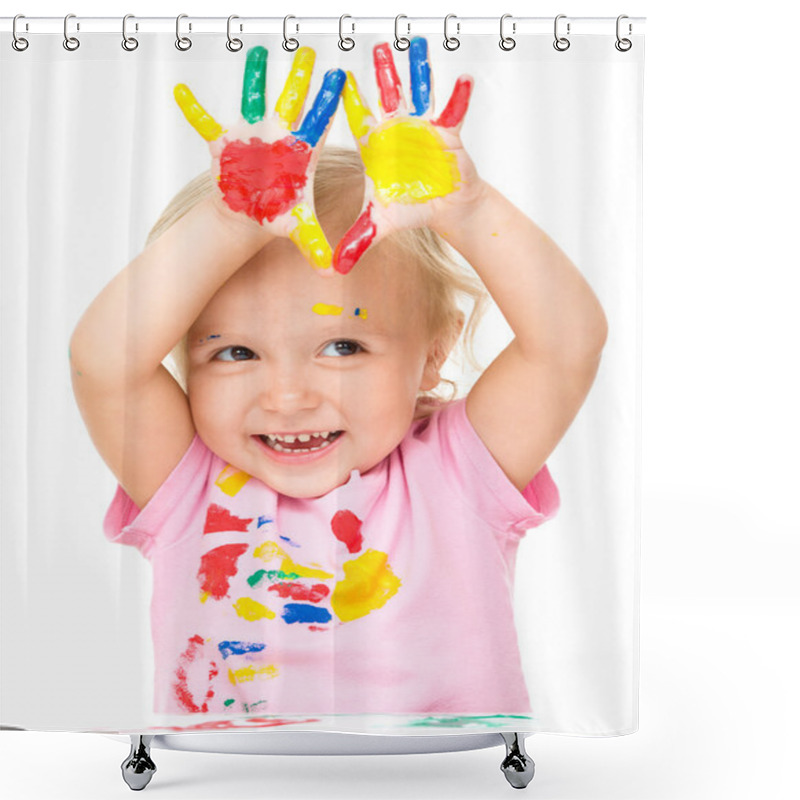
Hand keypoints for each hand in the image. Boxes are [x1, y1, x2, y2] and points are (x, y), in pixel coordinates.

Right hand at [174, 47, 344, 270]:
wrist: (247, 212)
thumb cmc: (275, 214)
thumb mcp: (297, 228)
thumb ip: (316, 245)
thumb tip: (333, 273)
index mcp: (299, 152)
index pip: (318, 122)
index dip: (328, 102)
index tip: (340, 77)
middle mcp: (277, 136)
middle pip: (291, 100)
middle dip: (300, 77)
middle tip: (310, 50)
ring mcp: (250, 135)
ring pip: (253, 99)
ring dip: (254, 76)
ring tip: (257, 52)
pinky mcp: (223, 142)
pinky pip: (204, 123)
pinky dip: (191, 110)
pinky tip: (179, 92)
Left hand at [334, 37, 477, 273]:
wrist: (445, 209)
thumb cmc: (412, 209)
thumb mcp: (381, 223)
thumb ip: (356, 240)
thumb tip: (334, 268)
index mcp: (376, 144)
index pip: (359, 117)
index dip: (348, 99)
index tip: (336, 77)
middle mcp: (398, 129)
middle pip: (388, 94)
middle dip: (383, 71)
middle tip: (376, 46)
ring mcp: (423, 127)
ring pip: (420, 92)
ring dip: (419, 69)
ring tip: (418, 43)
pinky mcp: (448, 133)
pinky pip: (454, 112)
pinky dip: (459, 98)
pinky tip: (464, 80)